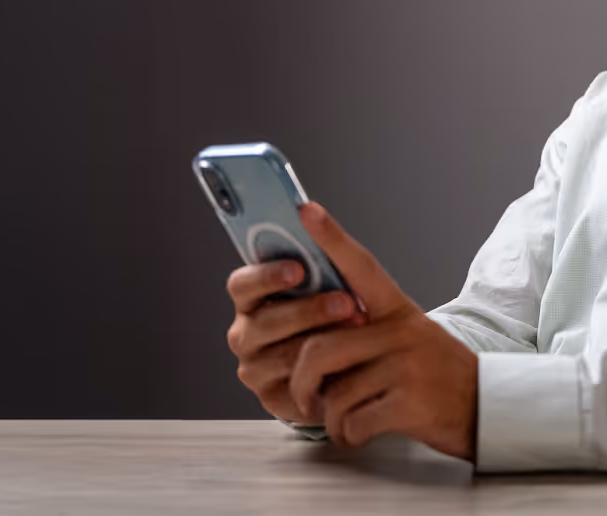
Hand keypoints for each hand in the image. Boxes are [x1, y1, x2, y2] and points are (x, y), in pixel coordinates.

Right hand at [225, 254, 368, 424]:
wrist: (365, 363)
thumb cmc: (343, 314)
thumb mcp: (338, 279)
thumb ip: (323, 248)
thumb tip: (310, 209)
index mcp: (253, 298)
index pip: (242, 284)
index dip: (266, 276)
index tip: (298, 268)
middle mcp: (247, 331)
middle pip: (262, 322)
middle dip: (307, 311)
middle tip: (344, 302)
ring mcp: (255, 366)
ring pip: (279, 355)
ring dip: (321, 342)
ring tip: (357, 330)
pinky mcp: (272, 397)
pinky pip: (293, 385)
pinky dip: (323, 373)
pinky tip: (347, 361)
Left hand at [287, 202, 478, 461]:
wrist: (486, 408)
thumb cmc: (436, 375)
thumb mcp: (408, 338)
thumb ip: (366, 331)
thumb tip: (311, 337)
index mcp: (398, 310)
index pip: (360, 266)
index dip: (332, 238)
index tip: (306, 210)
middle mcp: (402, 332)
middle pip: (321, 348)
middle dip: (301, 382)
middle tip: (304, 397)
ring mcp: (407, 367)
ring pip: (334, 393)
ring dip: (328, 418)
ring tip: (338, 422)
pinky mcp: (410, 403)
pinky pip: (353, 421)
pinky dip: (347, 435)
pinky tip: (356, 435)